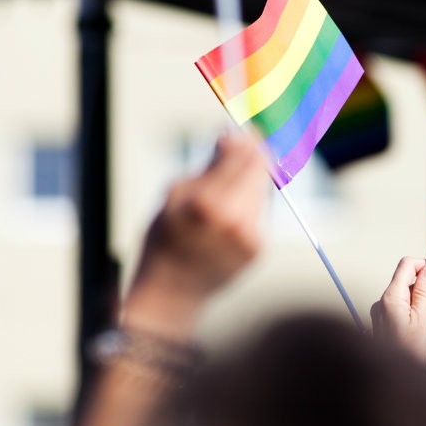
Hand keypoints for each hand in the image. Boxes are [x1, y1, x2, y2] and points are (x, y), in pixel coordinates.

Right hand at [122, 132, 267, 339]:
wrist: (170, 294)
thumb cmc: (164, 240)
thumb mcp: (174, 197)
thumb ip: (209, 166)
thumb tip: (233, 135)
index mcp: (208, 204)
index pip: (244, 158)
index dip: (248, 140)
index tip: (247, 131)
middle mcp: (235, 220)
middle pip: (260, 171)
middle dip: (253, 157)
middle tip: (245, 148)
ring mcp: (249, 237)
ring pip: (261, 191)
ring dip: (250, 181)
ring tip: (226, 189)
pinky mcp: (258, 250)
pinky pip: (258, 215)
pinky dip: (248, 206)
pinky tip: (228, 216)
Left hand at [370, 256, 425, 362]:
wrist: (392, 380)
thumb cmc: (407, 353)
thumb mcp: (423, 318)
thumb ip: (425, 290)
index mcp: (391, 298)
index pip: (407, 265)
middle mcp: (383, 302)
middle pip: (410, 282)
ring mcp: (382, 313)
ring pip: (410, 298)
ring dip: (423, 311)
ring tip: (424, 331)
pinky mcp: (384, 322)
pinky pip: (404, 311)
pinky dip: (415, 319)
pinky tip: (418, 336)